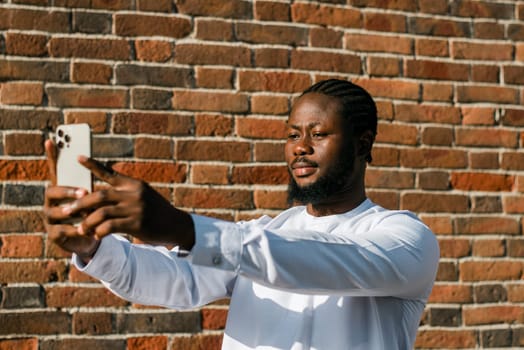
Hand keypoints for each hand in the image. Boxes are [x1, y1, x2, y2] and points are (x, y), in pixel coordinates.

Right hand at [43, 140, 100, 259]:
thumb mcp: (95, 198)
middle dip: (67, 191)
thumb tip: (103, 166)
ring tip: (83, 212)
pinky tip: (82, 229)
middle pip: (52, 191)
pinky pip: (60, 231)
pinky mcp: (54, 234)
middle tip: (84, 192)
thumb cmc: (92, 213)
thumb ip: (94, 185)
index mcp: (62, 189)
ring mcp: (50, 218)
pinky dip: (72, 229)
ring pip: (54, 211)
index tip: (51, 141)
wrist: (91, 238)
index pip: (55, 170)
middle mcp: (51, 202)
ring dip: (70, 211)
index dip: (52, 157)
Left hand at [65, 156, 194, 249]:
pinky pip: (111, 227)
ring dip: (88, 221)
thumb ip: (125, 193)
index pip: (109, 173)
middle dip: (80, 203)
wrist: (177, 225)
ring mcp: (136, 208)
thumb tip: (100, 194)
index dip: (93, 165)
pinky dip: (100, 232)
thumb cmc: (157, 212)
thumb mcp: (144, 196)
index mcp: (134, 184)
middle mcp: (134, 193)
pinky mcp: (137, 224)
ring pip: (102, 212)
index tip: (78, 158)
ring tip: (80, 229)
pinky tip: (96, 236)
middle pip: (99, 195)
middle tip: (67, 209)